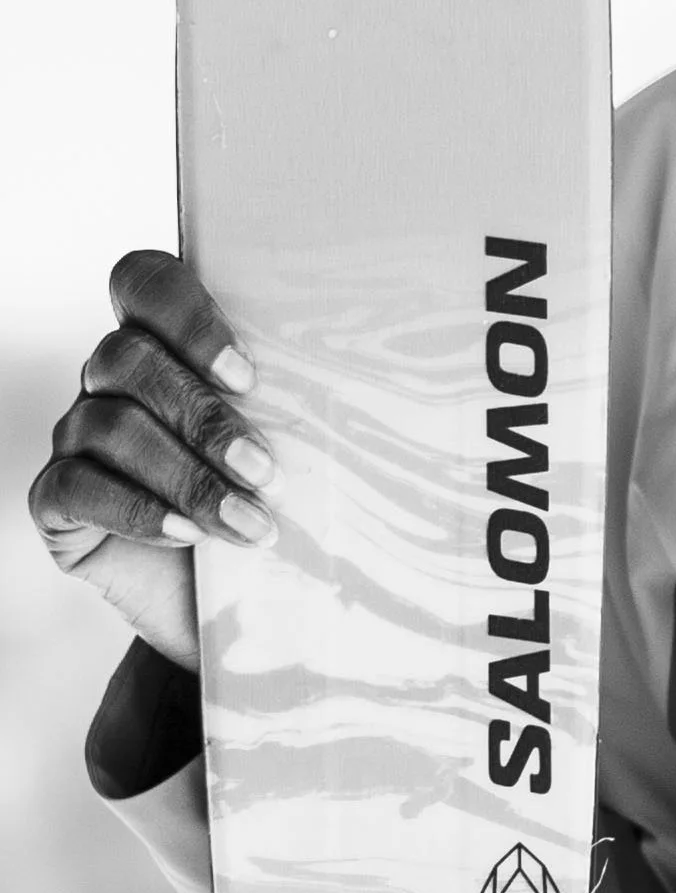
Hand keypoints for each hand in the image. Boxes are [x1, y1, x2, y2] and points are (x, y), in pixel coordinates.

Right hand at [26, 249, 276, 672]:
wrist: (235, 611)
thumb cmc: (278, 511)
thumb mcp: (303, 453)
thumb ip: (312, 405)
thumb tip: (401, 388)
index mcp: (166, 345)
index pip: (145, 281)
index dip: (185, 315)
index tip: (247, 375)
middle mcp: (112, 381)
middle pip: (126, 357)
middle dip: (202, 416)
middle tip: (264, 469)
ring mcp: (78, 437)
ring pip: (106, 424)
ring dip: (187, 476)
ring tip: (251, 524)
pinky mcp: (58, 502)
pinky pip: (73, 487)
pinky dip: (135, 509)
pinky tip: (186, 535)